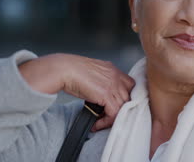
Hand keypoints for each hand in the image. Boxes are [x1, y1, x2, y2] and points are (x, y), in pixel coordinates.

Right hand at [19, 53, 134, 130]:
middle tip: (106, 117)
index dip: (124, 96)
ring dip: (111, 118)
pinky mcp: (107, 94)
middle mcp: (116, 76)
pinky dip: (105, 122)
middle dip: (119, 109)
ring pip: (123, 107)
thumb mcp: (92, 73)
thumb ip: (101, 81)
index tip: (114, 105)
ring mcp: (113, 84)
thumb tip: (100, 96)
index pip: (130, 84)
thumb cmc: (71, 71)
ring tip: (99, 123)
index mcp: (113, 69)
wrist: (63, 69)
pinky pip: (114, 113)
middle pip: (129, 96)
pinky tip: (96, 124)